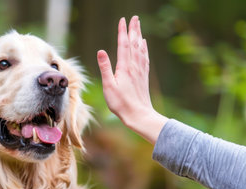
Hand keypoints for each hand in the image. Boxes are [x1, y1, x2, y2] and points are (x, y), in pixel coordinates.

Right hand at [97, 16, 167, 143]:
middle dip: (133, 29)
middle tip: (134, 17)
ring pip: (140, 49)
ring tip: (138, 26)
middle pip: (134, 43)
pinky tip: (144, 45)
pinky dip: (144, 48)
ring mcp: (140, 71)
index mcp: (124, 67)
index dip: (122, 31)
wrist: (139, 115)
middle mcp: (134, 66)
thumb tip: (101, 51)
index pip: (123, 45)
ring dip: (139, 36)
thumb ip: (105, 68)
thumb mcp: (109, 86)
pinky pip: (144, 58)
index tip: (122, 20)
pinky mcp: (143, 77)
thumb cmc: (121, 103)